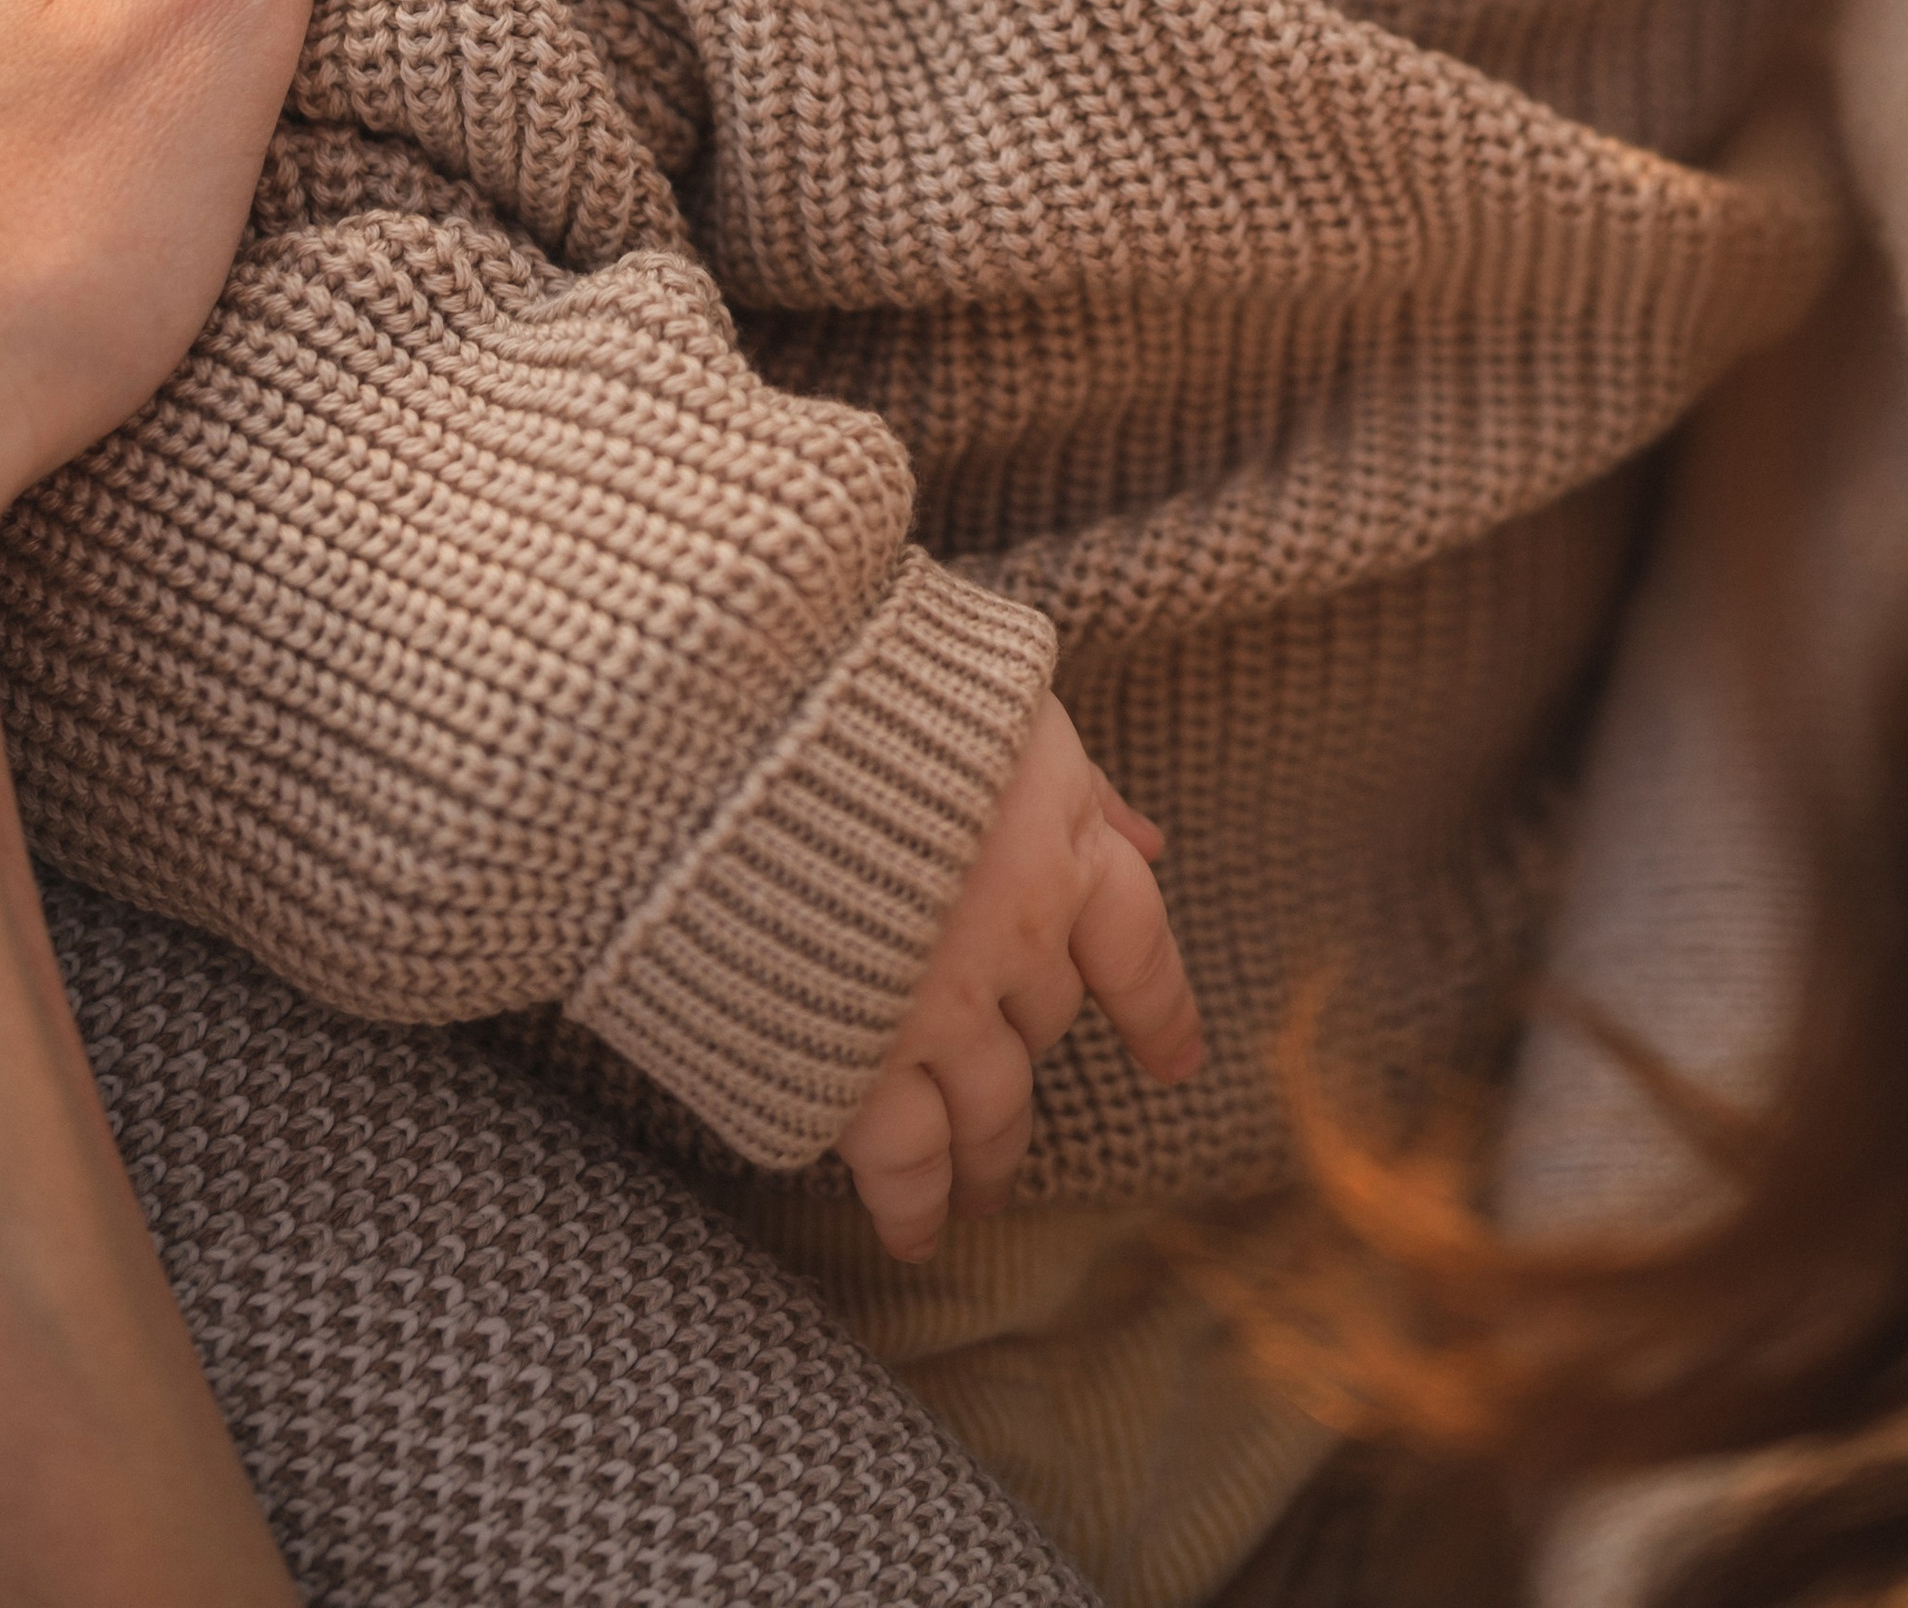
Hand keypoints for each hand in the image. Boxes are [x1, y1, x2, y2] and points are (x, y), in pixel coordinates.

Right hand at [836, 692, 1202, 1259]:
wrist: (732, 724)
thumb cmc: (855, 680)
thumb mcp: (993, 702)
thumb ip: (1074, 780)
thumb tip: (1152, 837)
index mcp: (1056, 836)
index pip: (1135, 945)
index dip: (1157, 1008)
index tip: (1175, 1059)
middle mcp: (1015, 933)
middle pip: (1046, 1025)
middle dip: (1029, 1067)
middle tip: (1014, 1121)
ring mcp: (936, 1006)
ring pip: (989, 1108)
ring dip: (988, 1156)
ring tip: (977, 1195)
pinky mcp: (850, 1061)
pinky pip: (901, 1159)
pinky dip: (910, 1202)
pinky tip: (910, 1228)